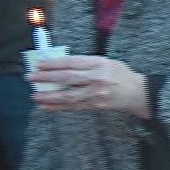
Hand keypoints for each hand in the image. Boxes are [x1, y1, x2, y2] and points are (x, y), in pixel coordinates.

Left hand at [30, 55, 150, 117]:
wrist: (138, 93)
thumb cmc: (120, 74)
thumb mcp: (107, 62)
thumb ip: (86, 63)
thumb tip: (61, 65)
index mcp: (100, 64)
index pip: (72, 63)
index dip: (54, 63)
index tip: (39, 64)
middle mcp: (97, 79)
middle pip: (67, 78)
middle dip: (46, 78)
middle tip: (31, 77)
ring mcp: (96, 94)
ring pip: (68, 95)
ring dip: (49, 96)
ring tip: (34, 96)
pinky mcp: (95, 105)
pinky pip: (73, 107)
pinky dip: (58, 107)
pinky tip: (46, 106)